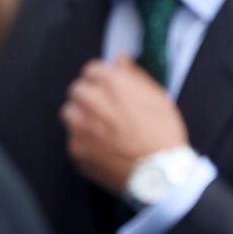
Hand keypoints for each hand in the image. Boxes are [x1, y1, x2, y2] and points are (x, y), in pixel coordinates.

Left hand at [61, 56, 189, 193]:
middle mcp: (90, 99)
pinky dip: (84, 142)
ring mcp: (79, 124)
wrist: (162, 175)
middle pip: (77, 90)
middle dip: (89, 98)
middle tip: (107, 114)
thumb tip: (119, 58)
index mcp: (110, 83)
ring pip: (69, 112)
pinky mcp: (75, 148)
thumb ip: (134, 75)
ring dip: (81, 118)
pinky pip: (73, 139)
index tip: (109, 92)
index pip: (92, 70)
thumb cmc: (163, 135)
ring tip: (103, 132)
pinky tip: (103, 149)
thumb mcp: (157, 98)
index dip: (102, 81)